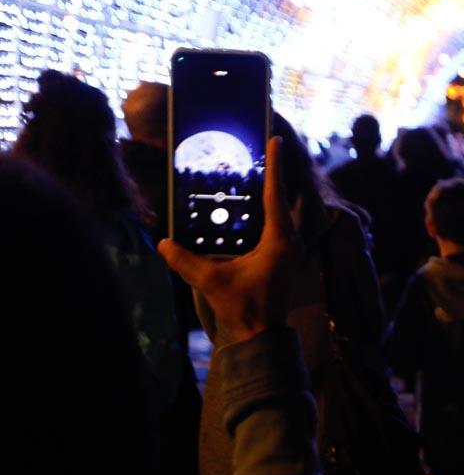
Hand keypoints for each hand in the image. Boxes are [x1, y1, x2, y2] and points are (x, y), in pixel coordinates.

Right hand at [159, 137, 299, 343]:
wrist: (262, 334)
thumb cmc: (244, 308)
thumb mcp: (212, 282)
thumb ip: (187, 262)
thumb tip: (163, 243)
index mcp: (279, 240)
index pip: (275, 195)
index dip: (273, 166)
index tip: (274, 140)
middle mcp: (289, 240)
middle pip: (279, 197)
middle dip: (269, 173)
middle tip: (260, 147)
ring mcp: (289, 248)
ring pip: (280, 210)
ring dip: (267, 191)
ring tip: (252, 169)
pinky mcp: (283, 255)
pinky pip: (275, 223)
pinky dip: (264, 210)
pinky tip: (248, 204)